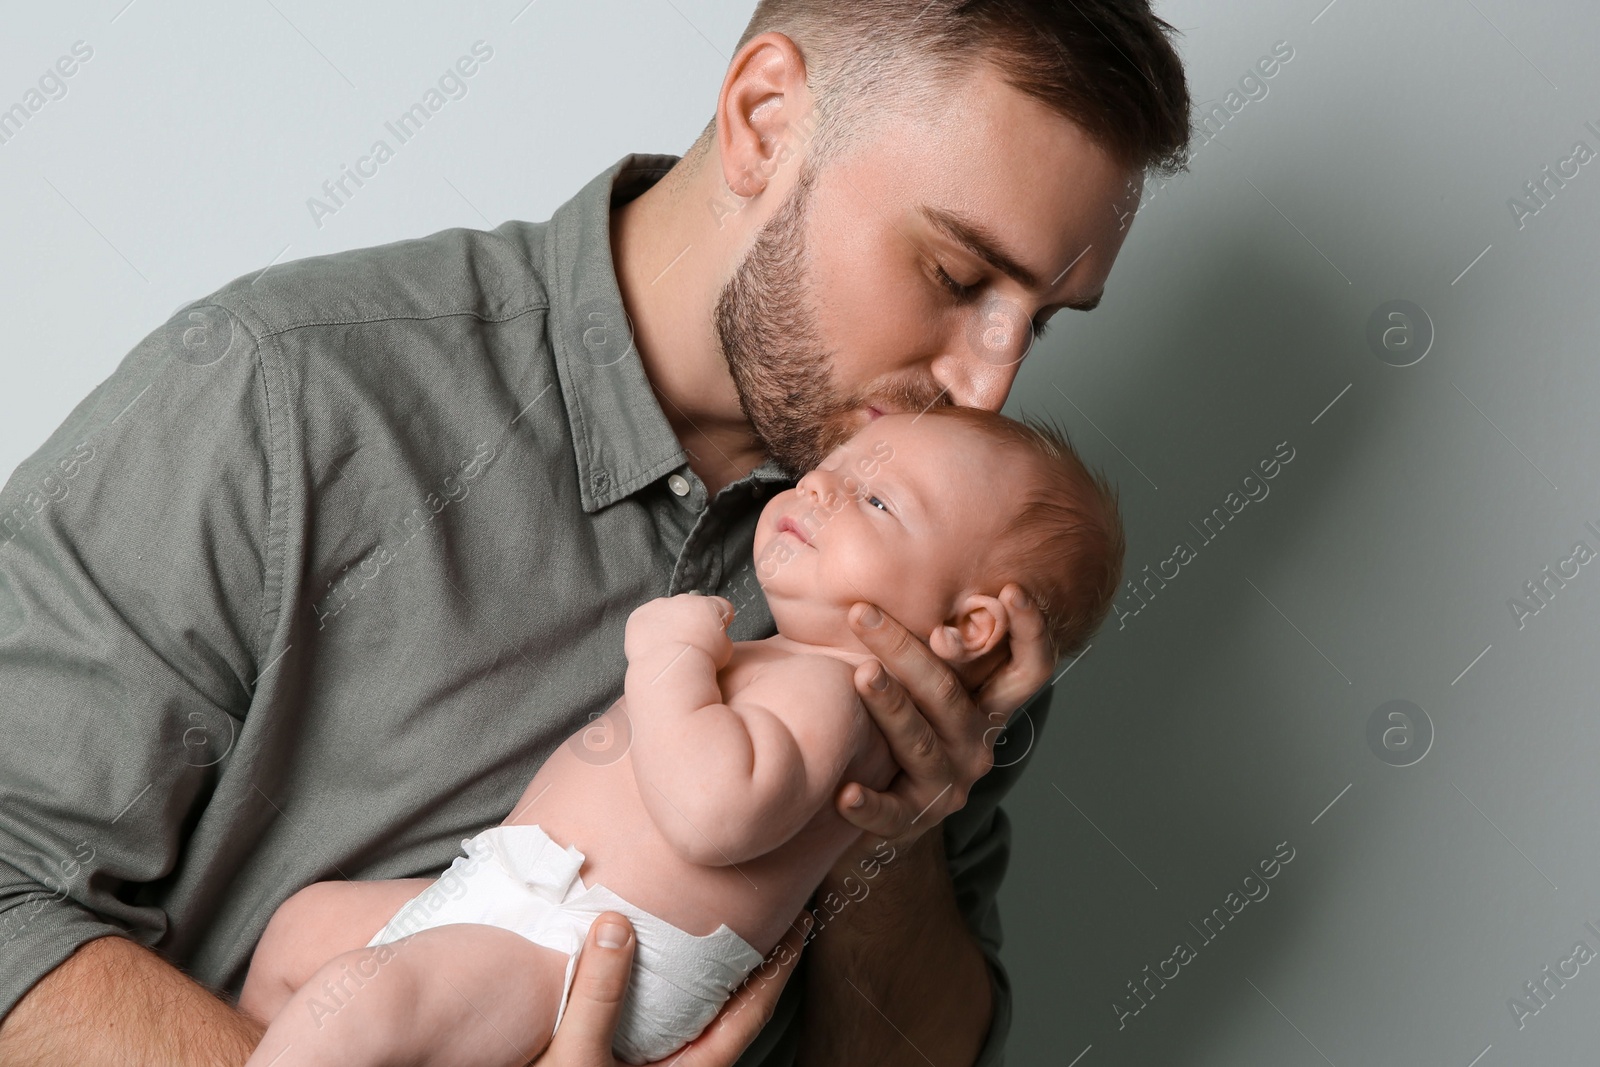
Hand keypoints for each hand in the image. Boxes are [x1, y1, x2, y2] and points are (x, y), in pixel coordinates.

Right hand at [536, 908, 811, 1065]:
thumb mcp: (575, 1058)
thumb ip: (597, 997)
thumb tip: (616, 926)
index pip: (750, 1014)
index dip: (778, 967)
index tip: (799, 925)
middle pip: (735, 1013)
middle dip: (754, 965)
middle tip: (772, 915)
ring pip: (704, 1018)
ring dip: (716, 976)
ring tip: (726, 932)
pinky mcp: (634, 1064)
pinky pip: (673, 1021)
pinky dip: (680, 988)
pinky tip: (668, 966)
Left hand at [623, 593, 734, 668]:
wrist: (670, 667)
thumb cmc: (700, 661)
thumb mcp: (725, 650)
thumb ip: (720, 637)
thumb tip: (714, 636)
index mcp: (710, 607)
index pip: (720, 605)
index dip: (719, 619)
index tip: (714, 631)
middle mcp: (686, 600)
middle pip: (691, 606)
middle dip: (691, 620)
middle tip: (689, 643)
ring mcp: (661, 605)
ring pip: (666, 611)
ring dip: (669, 624)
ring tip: (669, 647)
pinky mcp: (641, 614)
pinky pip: (645, 619)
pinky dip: (648, 629)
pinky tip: (653, 646)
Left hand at [833, 583, 1052, 853]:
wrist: (878, 808)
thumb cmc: (887, 721)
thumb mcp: (917, 680)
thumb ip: (921, 639)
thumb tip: (887, 563)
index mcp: (984, 705)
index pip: (1028, 669)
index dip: (1030, 631)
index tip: (1011, 589)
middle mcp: (975, 743)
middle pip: (950, 694)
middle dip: (905, 648)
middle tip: (861, 612)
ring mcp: (947, 785)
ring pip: (921, 742)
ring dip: (890, 706)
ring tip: (860, 676)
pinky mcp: (911, 821)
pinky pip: (891, 814)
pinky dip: (869, 803)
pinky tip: (845, 791)